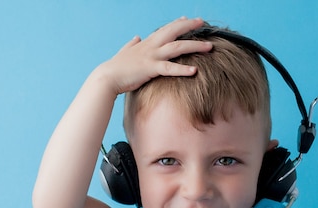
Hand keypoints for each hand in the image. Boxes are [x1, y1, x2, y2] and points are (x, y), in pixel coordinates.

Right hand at [95, 16, 212, 94]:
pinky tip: (194, 71)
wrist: (107, 78)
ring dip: (195, 46)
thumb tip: (136, 37)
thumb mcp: (125, 52)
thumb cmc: (115, 67)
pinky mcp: (150, 69)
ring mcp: (151, 56)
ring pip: (177, 47)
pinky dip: (183, 69)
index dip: (177, 23)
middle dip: (190, 26)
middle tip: (203, 23)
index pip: (165, 29)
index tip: (187, 19)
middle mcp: (151, 46)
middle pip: (174, 31)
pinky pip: (170, 68)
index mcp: (146, 42)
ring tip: (209, 47)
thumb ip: (131, 44)